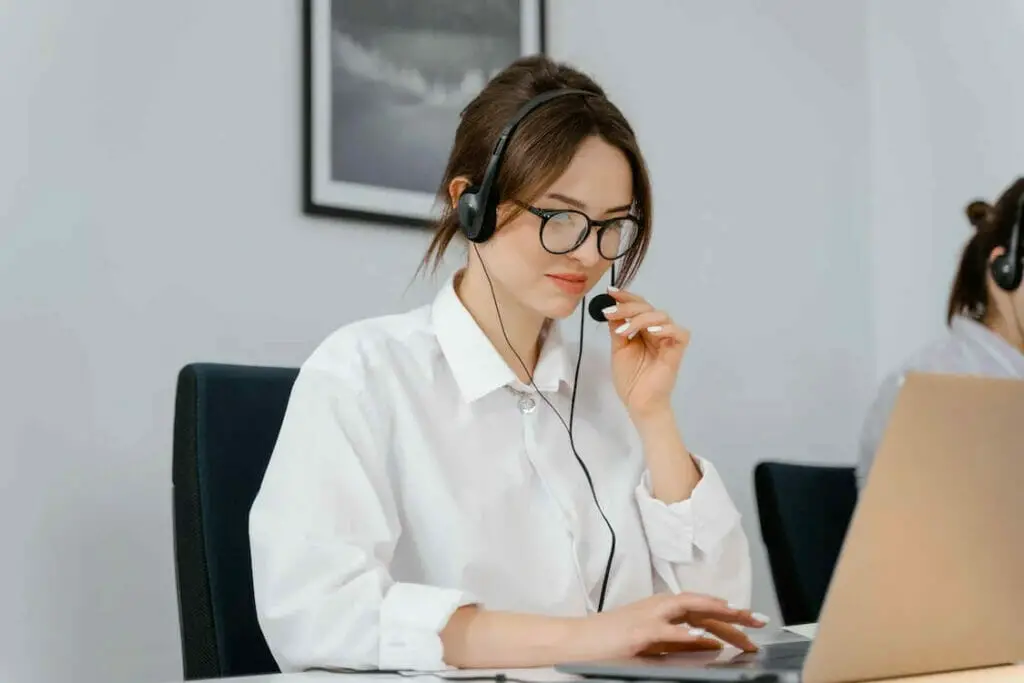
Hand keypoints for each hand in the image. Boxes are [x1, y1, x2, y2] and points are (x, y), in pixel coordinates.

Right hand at [573, 593, 765, 660]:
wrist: (577, 640)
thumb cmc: (610, 640)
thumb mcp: (651, 639)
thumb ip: (679, 640)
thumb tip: (710, 645)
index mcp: (663, 607)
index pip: (703, 606)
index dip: (729, 612)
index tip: (752, 620)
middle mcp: (659, 606)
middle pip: (704, 606)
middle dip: (734, 614)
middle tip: (759, 622)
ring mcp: (650, 618)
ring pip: (692, 611)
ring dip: (719, 618)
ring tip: (742, 625)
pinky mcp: (640, 632)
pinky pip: (669, 632)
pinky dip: (688, 635)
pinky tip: (705, 640)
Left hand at [602, 288, 690, 418]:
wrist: (639, 403)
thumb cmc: (630, 379)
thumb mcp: (619, 349)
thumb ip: (617, 329)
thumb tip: (610, 308)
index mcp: (644, 329)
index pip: (638, 307)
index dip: (626, 297)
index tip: (610, 292)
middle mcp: (658, 331)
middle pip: (648, 307)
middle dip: (628, 307)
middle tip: (610, 312)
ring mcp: (668, 340)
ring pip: (661, 316)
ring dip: (640, 319)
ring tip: (624, 331)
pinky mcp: (677, 350)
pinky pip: (679, 333)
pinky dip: (666, 328)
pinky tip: (651, 332)